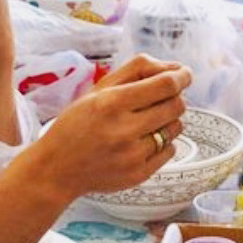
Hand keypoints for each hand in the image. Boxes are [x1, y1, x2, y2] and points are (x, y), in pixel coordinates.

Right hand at [32, 55, 191, 198]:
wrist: (57, 168)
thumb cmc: (77, 122)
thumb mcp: (99, 89)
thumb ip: (137, 71)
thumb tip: (175, 67)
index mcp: (112, 102)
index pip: (164, 85)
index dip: (181, 76)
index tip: (184, 73)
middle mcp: (124, 130)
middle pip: (175, 105)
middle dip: (174, 96)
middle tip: (162, 96)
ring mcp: (133, 155)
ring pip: (175, 128)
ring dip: (169, 118)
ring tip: (149, 118)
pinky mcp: (138, 175)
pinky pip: (169, 150)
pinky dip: (163, 141)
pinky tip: (144, 138)